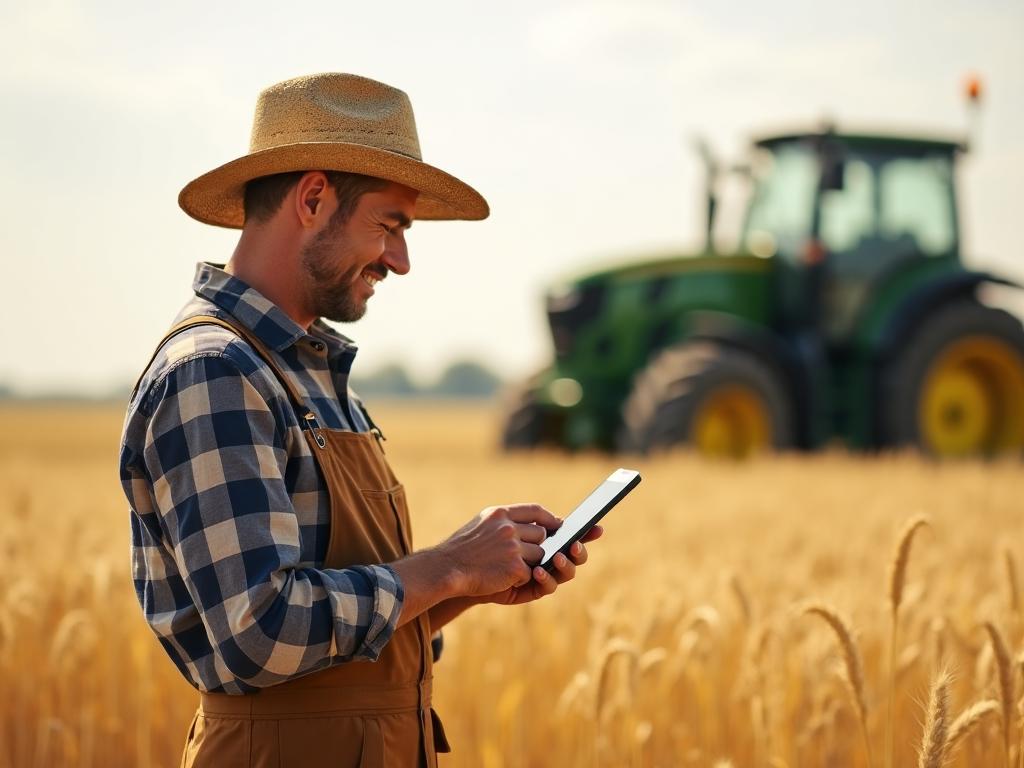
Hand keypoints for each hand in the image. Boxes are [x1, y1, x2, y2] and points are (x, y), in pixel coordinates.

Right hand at [439, 504, 561, 597]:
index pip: (534, 510)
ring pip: (539, 555)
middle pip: (540, 535)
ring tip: (504, 566)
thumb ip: (504, 521)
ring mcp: (513, 547)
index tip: (557, 524)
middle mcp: (508, 527)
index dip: (549, 518)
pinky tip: (500, 578)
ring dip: (528, 564)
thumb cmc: (462, 550)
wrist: (445, 569)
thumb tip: (534, 524)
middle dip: (535, 546)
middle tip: (518, 555)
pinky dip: (518, 579)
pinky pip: (529, 573)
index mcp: (499, 514)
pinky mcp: (515, 567)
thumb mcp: (481, 524)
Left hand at [484, 525, 602, 605]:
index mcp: (548, 539)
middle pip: (576, 555)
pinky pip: (548, 586)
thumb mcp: (508, 521)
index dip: (587, 532)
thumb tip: (559, 520)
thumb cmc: (486, 541)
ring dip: (565, 564)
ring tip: (557, 556)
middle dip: (579, 550)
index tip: (598, 527)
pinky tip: (538, 571)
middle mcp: (550, 557)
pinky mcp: (533, 589)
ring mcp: (544, 573)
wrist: (464, 566)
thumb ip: (532, 517)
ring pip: (567, 571)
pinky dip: (547, 578)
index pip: (573, 535)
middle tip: (574, 544)